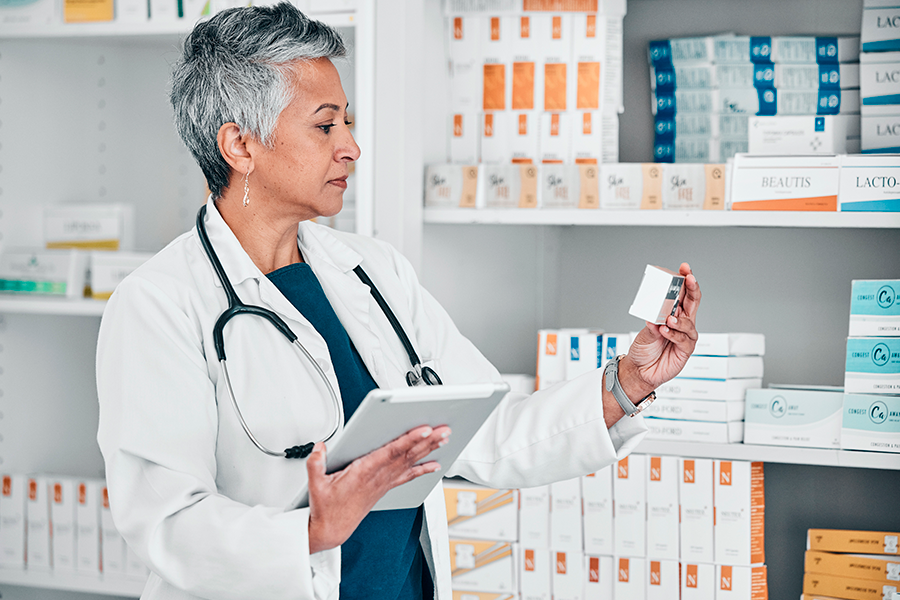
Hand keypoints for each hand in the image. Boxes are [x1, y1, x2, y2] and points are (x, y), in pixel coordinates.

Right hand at [306, 425, 450, 553]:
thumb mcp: (316, 485)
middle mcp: (378, 477)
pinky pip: (408, 476)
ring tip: (444, 439)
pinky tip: (435, 464)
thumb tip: (320, 447)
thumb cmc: (327, 508)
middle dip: (427, 441)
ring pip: (410, 462)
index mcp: (363, 472)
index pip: (391, 452)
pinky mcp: (385, 488)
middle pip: (407, 455)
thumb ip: (316, 463)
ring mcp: (384, 483)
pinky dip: (423, 469)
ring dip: (429, 450)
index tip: (423, 430)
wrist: (332, 529)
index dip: (409, 440)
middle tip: (443, 429)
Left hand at [623, 262, 700, 393]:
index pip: (682, 294)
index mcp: (672, 313)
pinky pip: (684, 339)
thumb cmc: (644, 349)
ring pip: (689, 323)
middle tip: (689, 279)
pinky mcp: (685, 350)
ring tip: (668, 319)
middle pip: (693, 302)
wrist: (640, 371)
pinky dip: (674, 334)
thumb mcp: (645, 332)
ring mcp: (684, 336)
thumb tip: (656, 318)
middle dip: (692, 288)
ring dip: (679, 319)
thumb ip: (653, 324)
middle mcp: (681, 323)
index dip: (685, 281)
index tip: (684, 269)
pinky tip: (665, 331)